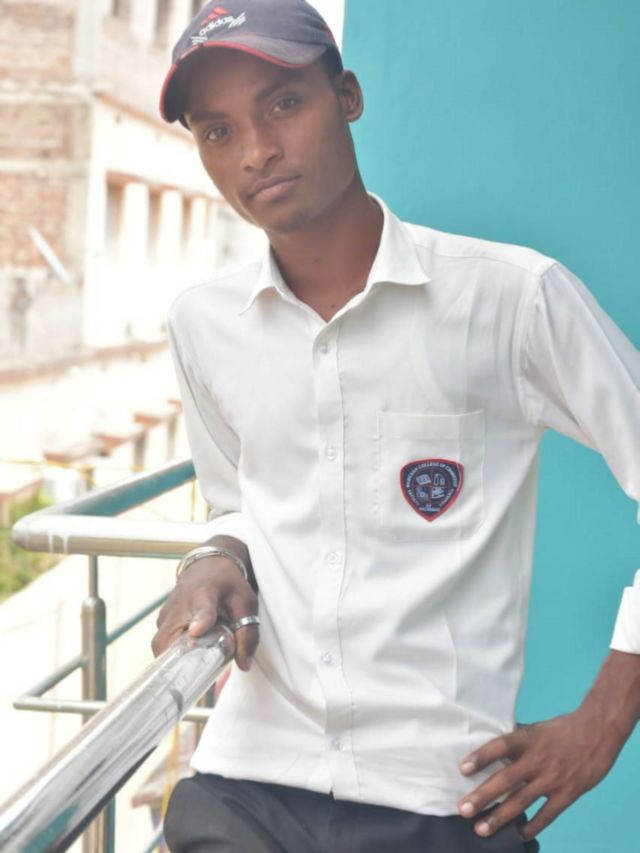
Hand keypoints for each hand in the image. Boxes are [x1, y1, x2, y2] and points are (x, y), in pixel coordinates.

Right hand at [152, 556, 259, 670]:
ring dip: (177, 661)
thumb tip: (244, 664)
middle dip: (180, 662)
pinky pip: (162, 645)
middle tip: (200, 676)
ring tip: (197, 668)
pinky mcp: (161, 621)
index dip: (200, 621)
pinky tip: (190, 659)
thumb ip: (248, 633)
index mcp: (205, 594)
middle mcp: (180, 604)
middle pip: (170, 640)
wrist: (208, 565)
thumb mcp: (246, 603)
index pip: (202, 609)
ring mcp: (166, 614)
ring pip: (162, 646)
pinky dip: (173, 656)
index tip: (196, 631)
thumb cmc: (227, 584)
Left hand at [456, 708, 625, 841]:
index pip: (500, 746)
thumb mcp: (536, 728)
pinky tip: (518, 835)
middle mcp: (537, 759)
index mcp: (527, 739)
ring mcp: (552, 778)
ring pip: (521, 801)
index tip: (462, 769)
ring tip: (481, 828)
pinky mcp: (567, 793)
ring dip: (500, 816)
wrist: (596, 733)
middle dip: (483, 796)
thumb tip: (491, 743)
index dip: (481, 757)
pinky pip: (547, 814)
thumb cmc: (562, 729)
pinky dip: (532, 826)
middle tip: (463, 809)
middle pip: (506, 779)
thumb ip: (516, 739)